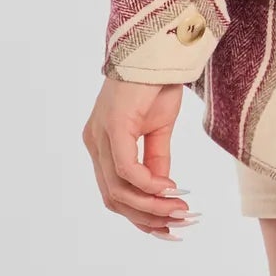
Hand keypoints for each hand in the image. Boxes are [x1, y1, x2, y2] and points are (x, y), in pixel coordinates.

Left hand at [81, 75, 197, 240]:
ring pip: (119, 190)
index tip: (171, 228)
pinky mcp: (114, 126)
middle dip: (148, 218)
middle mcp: (95, 143)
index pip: (114, 194)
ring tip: (181, 210)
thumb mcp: (159, 129)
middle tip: (180, 224)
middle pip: (114, 199)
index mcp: (102, 144)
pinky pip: (127, 169)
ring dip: (152, 206)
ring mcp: (100, 136)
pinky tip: (170, 189)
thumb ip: (156, 160)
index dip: (141, 216)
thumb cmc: (157, 83)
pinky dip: (149, 185)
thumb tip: (163, 191)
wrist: (159, 48)